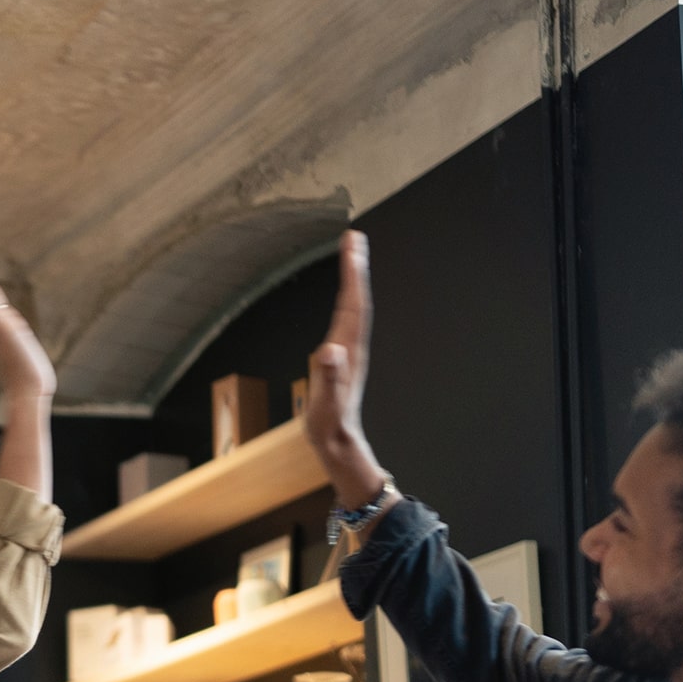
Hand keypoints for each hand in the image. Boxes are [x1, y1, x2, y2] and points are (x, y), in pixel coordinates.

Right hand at [302, 230, 383, 496]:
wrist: (338, 444)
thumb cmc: (329, 426)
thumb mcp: (326, 406)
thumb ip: (329, 379)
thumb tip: (329, 351)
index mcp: (347, 352)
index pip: (353, 305)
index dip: (353, 274)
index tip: (352, 244)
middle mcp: (351, 347)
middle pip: (357, 299)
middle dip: (355, 267)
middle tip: (355, 237)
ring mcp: (348, 352)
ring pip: (353, 308)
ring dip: (353, 280)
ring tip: (351, 254)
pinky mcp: (341, 359)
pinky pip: (345, 320)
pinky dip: (345, 300)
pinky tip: (343, 296)